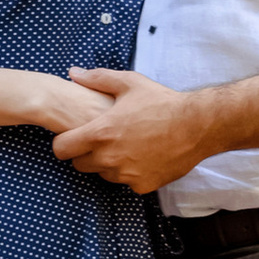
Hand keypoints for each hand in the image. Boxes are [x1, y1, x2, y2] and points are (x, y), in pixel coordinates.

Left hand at [47, 65, 211, 190]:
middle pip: (80, 164)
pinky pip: (126, 182)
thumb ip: (97, 79)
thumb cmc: (162, 101)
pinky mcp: (142, 185)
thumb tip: (73, 73)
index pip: (61, 149)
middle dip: (85, 153)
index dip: (64, 142)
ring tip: (126, 144)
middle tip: (102, 140)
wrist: (197, 125)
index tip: (73, 137)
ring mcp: (125, 175)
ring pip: (103, 174)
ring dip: (108, 163)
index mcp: (99, 134)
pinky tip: (143, 155)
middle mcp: (109, 158)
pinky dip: (131, 172)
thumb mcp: (129, 83)